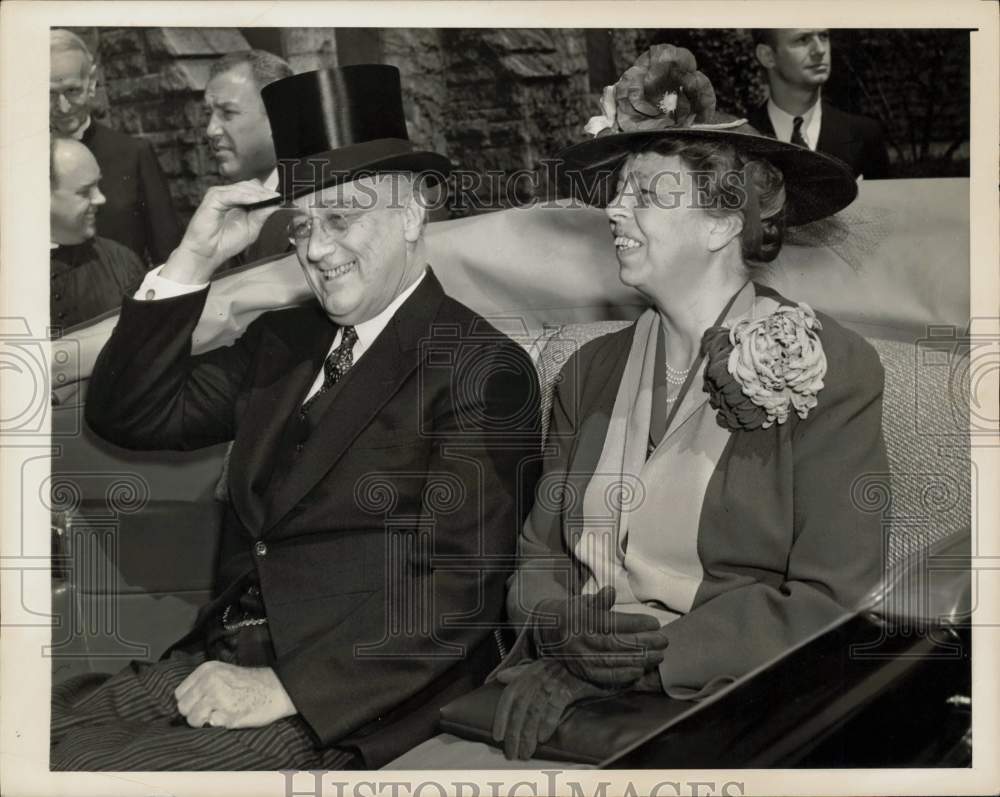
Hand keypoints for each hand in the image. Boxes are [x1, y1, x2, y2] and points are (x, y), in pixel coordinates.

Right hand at [163, 182, 279, 283]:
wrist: (209, 253)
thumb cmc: (225, 243)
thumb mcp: (251, 228)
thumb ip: (262, 215)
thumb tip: (275, 203)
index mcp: (236, 200)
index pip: (253, 189)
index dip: (266, 193)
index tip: (280, 197)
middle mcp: (227, 195)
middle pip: (248, 186)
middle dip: (264, 192)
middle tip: (276, 197)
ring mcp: (219, 195)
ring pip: (241, 188)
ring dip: (257, 193)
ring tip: (269, 198)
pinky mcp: (213, 198)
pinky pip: (231, 194)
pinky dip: (245, 196)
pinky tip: (256, 200)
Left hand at [174, 661, 295, 728]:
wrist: (278, 688)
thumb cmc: (250, 683)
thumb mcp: (223, 673)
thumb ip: (203, 684)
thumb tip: (185, 703)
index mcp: (207, 670)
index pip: (179, 694)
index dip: (189, 702)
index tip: (202, 703)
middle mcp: (210, 681)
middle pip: (183, 707)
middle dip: (194, 713)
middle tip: (211, 711)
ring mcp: (218, 697)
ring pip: (193, 720)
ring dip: (205, 721)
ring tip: (221, 714)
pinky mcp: (227, 713)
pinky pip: (211, 725)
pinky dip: (219, 724)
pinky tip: (231, 716)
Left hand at [492, 659, 612, 759]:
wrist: (589, 658)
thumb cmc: (563, 665)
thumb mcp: (540, 665)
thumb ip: (520, 672)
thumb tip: (501, 677)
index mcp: (529, 673)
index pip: (509, 695)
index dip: (501, 716)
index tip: (497, 737)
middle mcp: (537, 677)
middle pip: (520, 708)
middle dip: (514, 733)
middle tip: (511, 753)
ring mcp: (552, 682)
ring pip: (534, 711)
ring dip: (528, 735)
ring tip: (526, 753)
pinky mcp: (568, 688)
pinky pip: (554, 708)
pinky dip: (547, 723)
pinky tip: (542, 739)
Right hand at [533, 586, 669, 686]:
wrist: (548, 632)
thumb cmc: (572, 613)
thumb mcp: (583, 602)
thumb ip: (599, 600)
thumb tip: (610, 591)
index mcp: (584, 620)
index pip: (615, 623)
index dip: (637, 623)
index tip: (655, 623)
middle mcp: (583, 640)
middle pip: (618, 643)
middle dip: (644, 643)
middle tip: (663, 641)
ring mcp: (582, 657)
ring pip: (615, 661)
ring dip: (640, 660)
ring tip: (659, 656)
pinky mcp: (583, 671)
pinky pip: (605, 676)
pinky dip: (624, 675)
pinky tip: (640, 671)